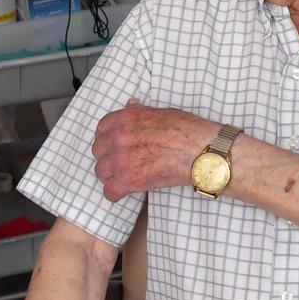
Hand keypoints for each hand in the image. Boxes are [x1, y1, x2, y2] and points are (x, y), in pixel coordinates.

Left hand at [92, 101, 216, 200]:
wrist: (200, 152)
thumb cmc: (188, 131)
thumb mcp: (161, 112)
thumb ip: (140, 112)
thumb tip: (131, 105)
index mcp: (126, 118)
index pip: (102, 128)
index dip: (106, 137)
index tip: (112, 143)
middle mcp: (119, 138)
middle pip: (98, 151)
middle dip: (107, 156)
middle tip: (119, 161)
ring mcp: (121, 160)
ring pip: (101, 171)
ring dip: (110, 174)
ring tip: (122, 176)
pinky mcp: (128, 181)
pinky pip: (110, 191)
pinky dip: (115, 193)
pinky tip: (123, 191)